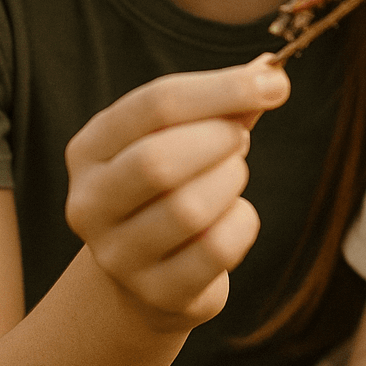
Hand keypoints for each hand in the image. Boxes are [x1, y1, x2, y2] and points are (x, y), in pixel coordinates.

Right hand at [64, 54, 289, 333]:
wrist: (148, 271)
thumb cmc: (172, 182)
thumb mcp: (184, 133)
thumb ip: (225, 102)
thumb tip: (271, 70)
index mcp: (91, 147)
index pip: (156, 104)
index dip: (223, 88)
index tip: (276, 82)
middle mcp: (89, 203)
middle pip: (159, 160)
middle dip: (219, 139)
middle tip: (241, 137)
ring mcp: (117, 255)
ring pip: (189, 209)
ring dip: (231, 180)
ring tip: (232, 175)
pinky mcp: (156, 294)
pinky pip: (217, 249)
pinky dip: (243, 223)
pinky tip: (233, 216)